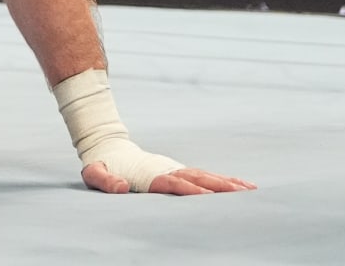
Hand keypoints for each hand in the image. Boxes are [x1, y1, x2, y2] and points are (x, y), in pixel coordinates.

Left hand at [82, 162, 255, 195]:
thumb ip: (105, 181)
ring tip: (250, 190)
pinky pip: (205, 176)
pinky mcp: (179, 171)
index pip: (173, 184)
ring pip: (205, 177)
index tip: (208, 197)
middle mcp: (168, 170)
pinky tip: (242, 186)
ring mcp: (175, 169)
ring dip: (227, 184)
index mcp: (151, 175)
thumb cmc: (102, 164)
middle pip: (197, 179)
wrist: (108, 146)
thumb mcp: (94, 173)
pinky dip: (224, 181)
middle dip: (218, 187)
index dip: (190, 190)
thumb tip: (123, 186)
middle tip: (242, 194)